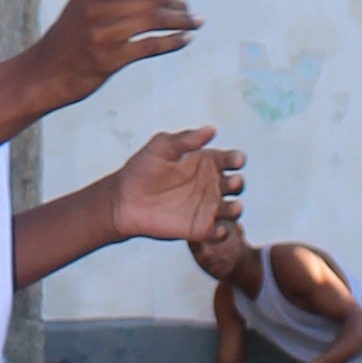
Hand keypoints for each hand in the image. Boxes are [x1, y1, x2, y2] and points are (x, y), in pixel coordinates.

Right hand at [37, 0, 199, 107]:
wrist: (44, 73)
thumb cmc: (69, 39)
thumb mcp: (84, 6)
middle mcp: (96, 7)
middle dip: (176, 2)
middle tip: (187, 9)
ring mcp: (103, 34)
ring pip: (156, 19)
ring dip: (181, 20)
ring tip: (193, 23)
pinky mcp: (110, 59)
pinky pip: (152, 45)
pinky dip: (173, 41)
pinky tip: (183, 40)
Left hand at [104, 124, 233, 249]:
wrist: (124, 199)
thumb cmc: (142, 169)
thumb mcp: (162, 146)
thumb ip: (186, 139)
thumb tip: (211, 130)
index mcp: (206, 162)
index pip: (230, 159)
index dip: (237, 159)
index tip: (236, 160)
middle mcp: (211, 184)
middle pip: (234, 184)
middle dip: (237, 183)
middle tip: (232, 182)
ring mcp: (207, 207)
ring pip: (231, 209)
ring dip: (235, 209)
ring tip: (234, 207)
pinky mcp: (199, 228)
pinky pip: (217, 232)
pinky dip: (222, 233)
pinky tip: (217, 229)